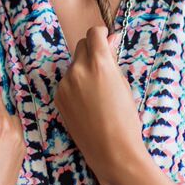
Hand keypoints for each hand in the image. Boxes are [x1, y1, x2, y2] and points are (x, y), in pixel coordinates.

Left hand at [53, 25, 148, 184]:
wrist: (111, 151)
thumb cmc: (125, 119)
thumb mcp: (123, 84)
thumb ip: (112, 61)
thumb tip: (109, 41)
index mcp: (99, 64)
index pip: (94, 33)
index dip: (102, 35)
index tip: (108, 41)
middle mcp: (78, 70)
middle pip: (81, 45)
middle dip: (92, 50)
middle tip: (105, 65)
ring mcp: (65, 85)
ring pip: (74, 65)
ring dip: (84, 69)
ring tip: (98, 91)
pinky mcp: (58, 98)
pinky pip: (68, 82)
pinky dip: (76, 85)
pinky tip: (88, 103)